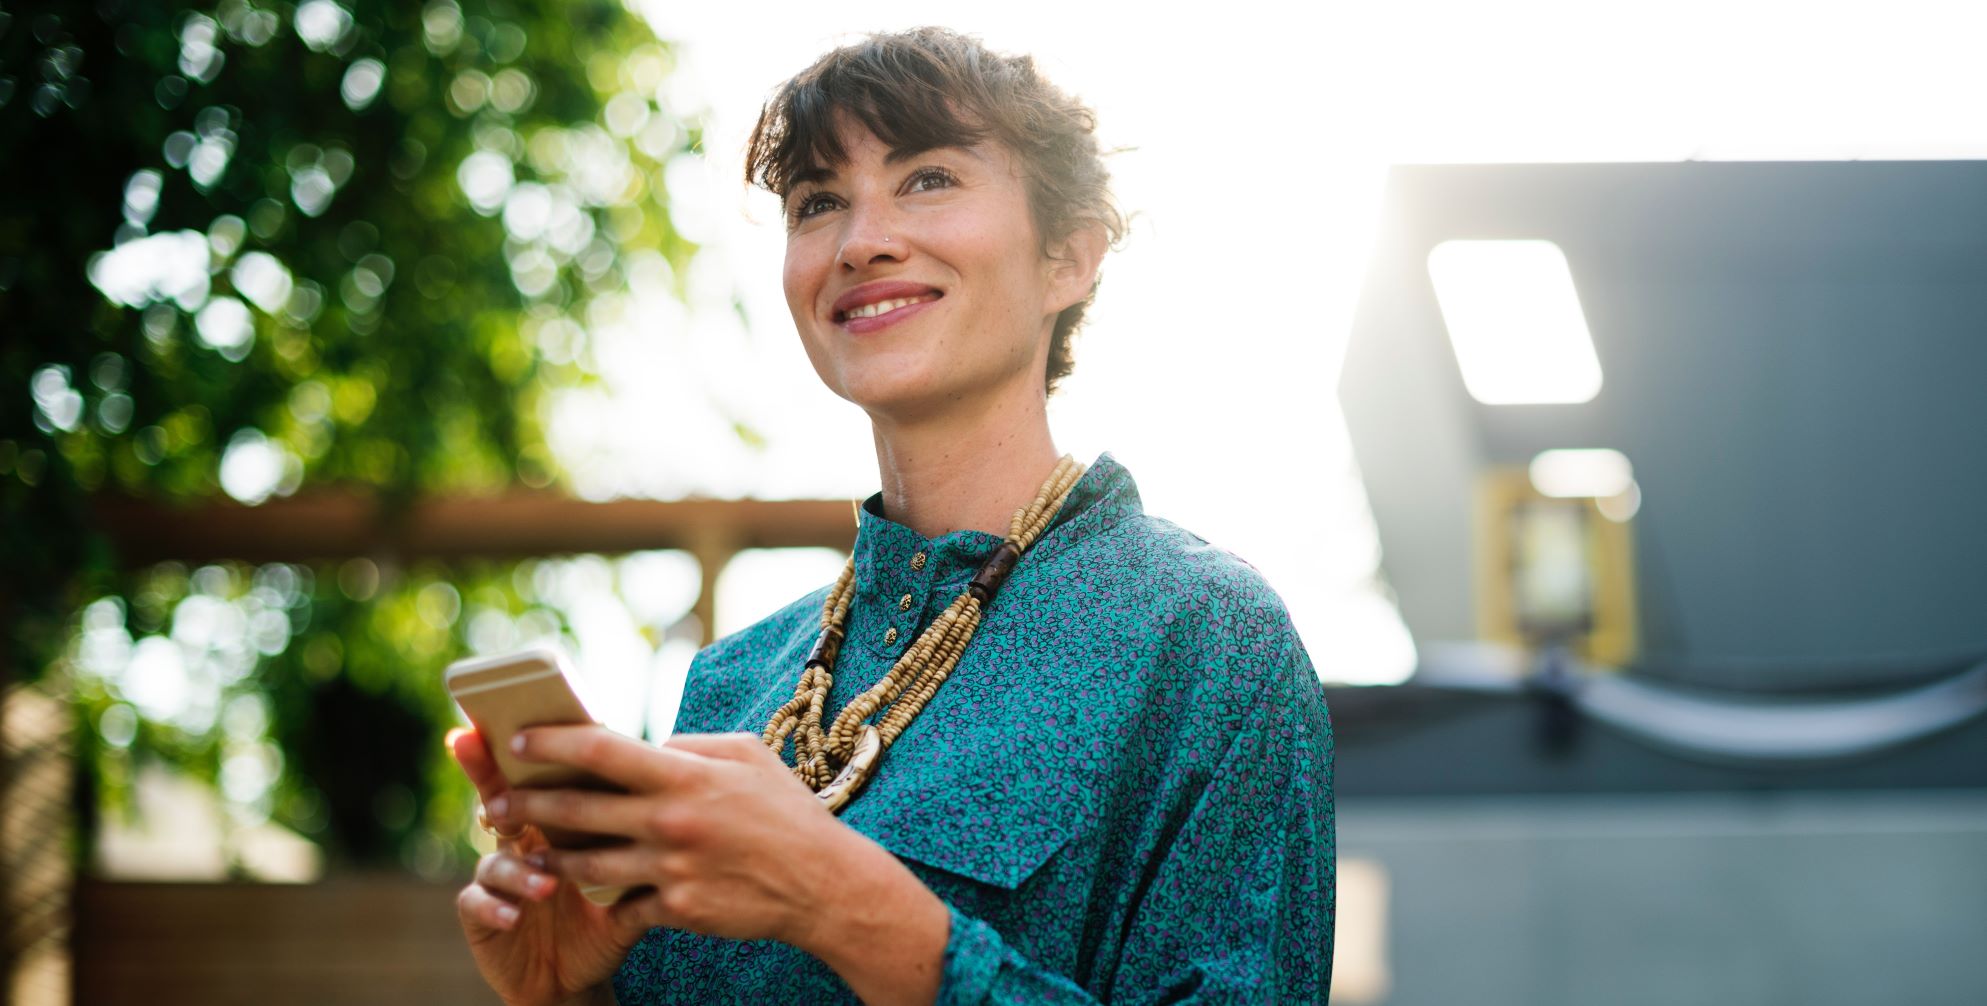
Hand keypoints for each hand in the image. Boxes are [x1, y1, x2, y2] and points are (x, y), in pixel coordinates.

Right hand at [448, 728, 647, 1005]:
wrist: (579, 976)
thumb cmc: (607, 914)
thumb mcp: (630, 874)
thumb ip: (645, 834)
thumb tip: (684, 789)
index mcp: (557, 822)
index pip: (541, 775)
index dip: (526, 747)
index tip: (521, 721)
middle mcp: (520, 841)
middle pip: (498, 797)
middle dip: (487, 776)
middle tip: (490, 765)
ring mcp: (497, 877)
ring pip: (495, 858)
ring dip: (517, 868)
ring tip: (546, 883)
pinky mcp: (483, 915)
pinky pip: (477, 903)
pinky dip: (495, 907)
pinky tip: (514, 916)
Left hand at [506, 727, 953, 1004]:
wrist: (822, 884)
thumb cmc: (786, 812)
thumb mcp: (747, 755)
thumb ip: (692, 747)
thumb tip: (650, 745)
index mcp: (684, 775)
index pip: (600, 750)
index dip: (552, 742)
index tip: (518, 741)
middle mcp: (670, 820)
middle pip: (576, 810)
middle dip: (526, 804)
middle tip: (496, 802)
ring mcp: (670, 869)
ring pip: (586, 864)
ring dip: (551, 857)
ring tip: (530, 850)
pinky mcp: (676, 909)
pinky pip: (624, 902)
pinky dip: (606, 896)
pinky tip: (588, 891)